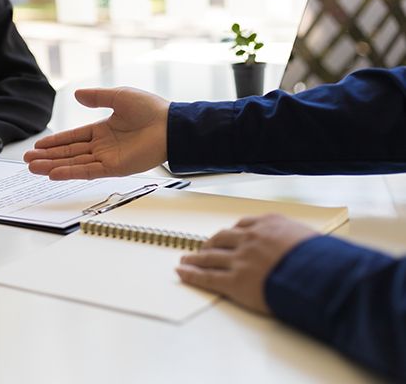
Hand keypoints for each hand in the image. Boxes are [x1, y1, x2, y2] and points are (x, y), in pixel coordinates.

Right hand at [24, 87, 169, 179]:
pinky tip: (53, 173)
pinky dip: (70, 173)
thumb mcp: (118, 96)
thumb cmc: (150, 109)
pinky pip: (87, 171)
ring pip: (74, 163)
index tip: (37, 145)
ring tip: (32, 168)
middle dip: (48, 156)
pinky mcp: (114, 168)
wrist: (170, 125)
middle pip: (69, 153)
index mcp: (102, 130)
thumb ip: (97, 97)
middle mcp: (102, 146)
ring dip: (53, 166)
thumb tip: (76, 94)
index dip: (55, 142)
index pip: (73, 138)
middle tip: (28, 160)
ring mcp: (107, 158)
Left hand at [176, 214, 317, 313]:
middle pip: (222, 238)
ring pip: (210, 256)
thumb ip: (297, 241)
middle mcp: (251, 238)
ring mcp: (240, 259)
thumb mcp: (312, 240)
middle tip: (204, 247)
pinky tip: (182, 273)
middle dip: (211, 243)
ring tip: (186, 259)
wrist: (321, 276)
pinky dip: (191, 274)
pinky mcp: (234, 281)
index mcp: (269, 224)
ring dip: (195, 257)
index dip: (232, 232)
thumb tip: (301, 250)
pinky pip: (207, 277)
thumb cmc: (324, 261)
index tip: (227, 236)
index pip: (243, 225)